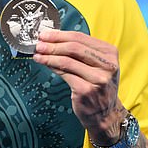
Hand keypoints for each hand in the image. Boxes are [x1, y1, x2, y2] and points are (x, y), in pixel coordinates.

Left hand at [33, 29, 125, 143]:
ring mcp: (98, 78)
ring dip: (49, 56)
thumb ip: (79, 52)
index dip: (59, 35)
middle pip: (73, 48)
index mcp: (110, 53)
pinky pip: (64, 74)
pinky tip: (44, 63)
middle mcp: (107, 65)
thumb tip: (51, 39)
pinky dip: (52, 66)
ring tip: (37, 54)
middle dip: (52, 44)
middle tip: (38, 44)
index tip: (45, 34)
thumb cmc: (96, 85)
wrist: (105, 113)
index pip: (80, 37)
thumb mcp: (95, 65)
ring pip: (67, 61)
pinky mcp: (87, 90)